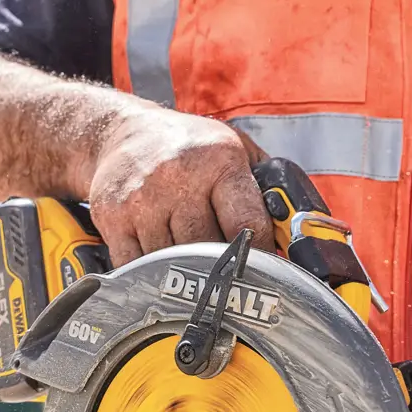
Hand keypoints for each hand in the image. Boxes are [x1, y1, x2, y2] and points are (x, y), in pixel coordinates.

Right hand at [87, 106, 272, 265]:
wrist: (120, 132)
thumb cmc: (186, 146)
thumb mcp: (232, 147)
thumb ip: (264, 183)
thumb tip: (297, 230)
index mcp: (219, 161)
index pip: (247, 224)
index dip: (260, 255)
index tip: (265, 272)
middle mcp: (179, 178)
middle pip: (207, 249)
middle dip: (219, 267)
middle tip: (227, 279)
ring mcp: (142, 199)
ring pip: (171, 262)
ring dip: (182, 272)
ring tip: (190, 269)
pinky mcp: (113, 216)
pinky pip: (136, 265)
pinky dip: (149, 274)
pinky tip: (157, 267)